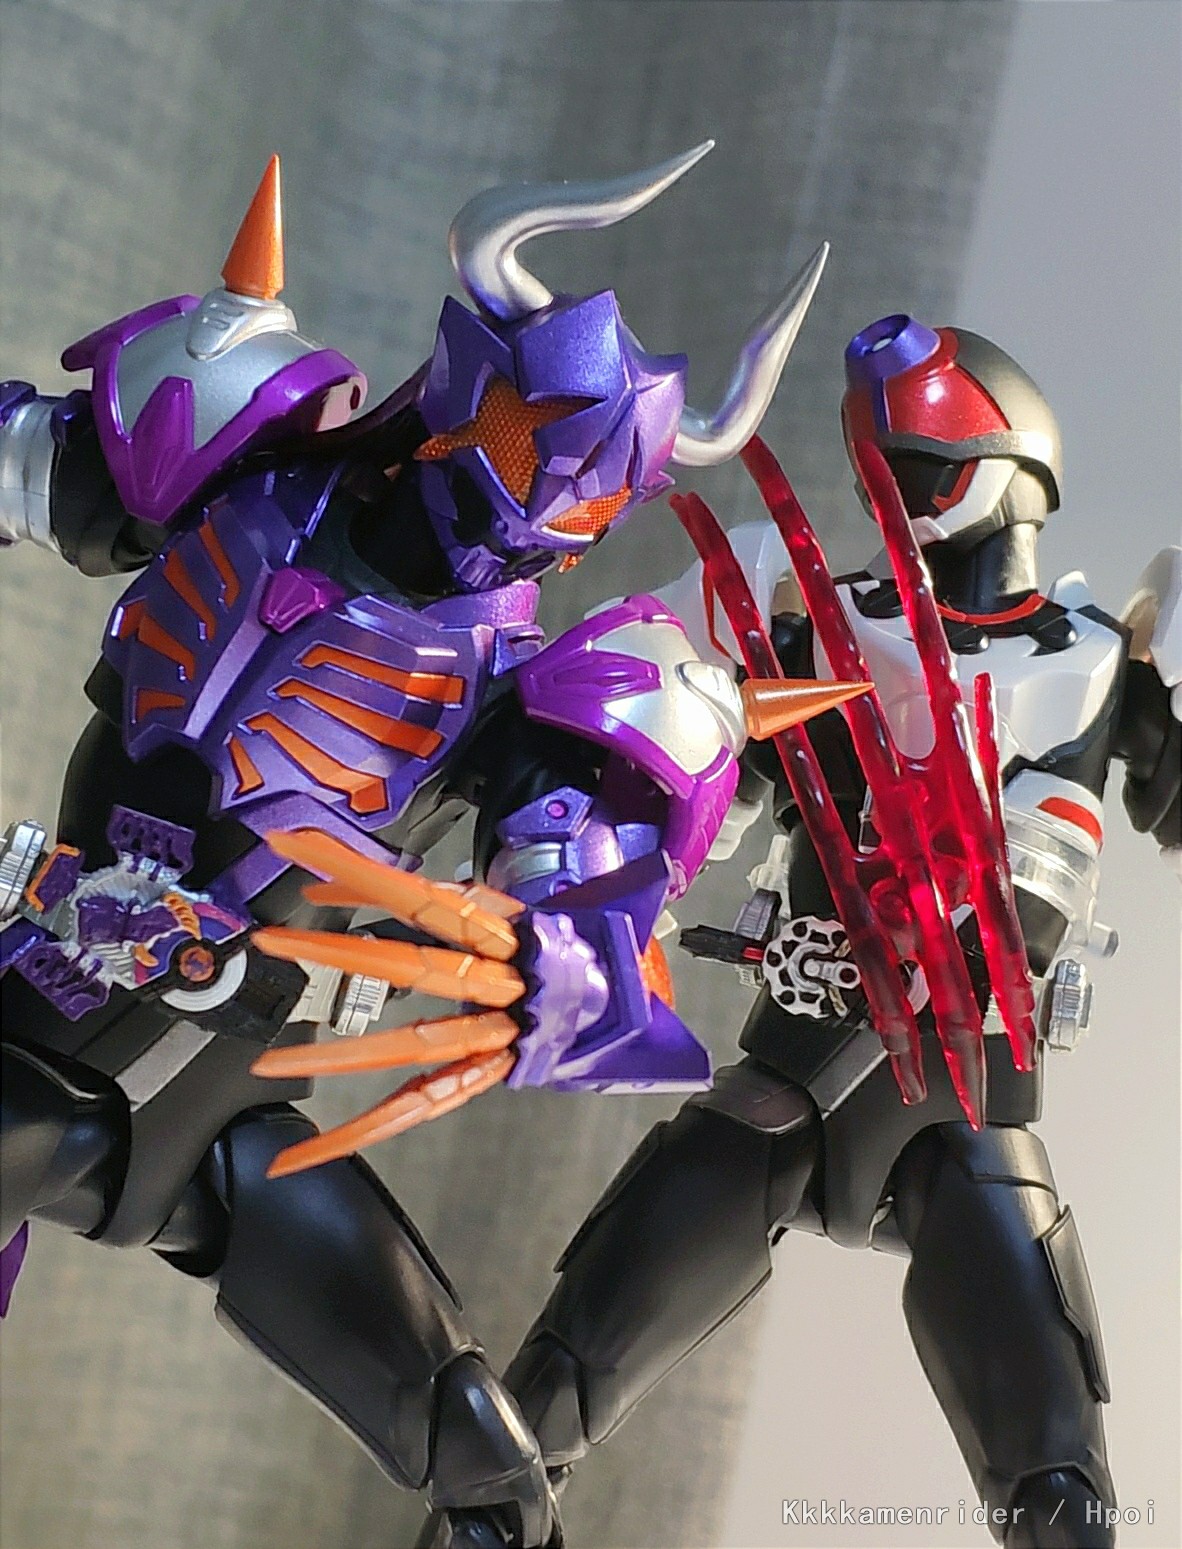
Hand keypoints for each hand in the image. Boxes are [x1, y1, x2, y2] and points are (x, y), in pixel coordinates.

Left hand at [249, 829, 606, 1175]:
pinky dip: (361, 1133)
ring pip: (415, 1045)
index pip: (432, 896)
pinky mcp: (492, 1082)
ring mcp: (501, 1040)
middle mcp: (510, 987)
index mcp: (517, 935)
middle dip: (342, 954)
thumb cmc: (589, 954)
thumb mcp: (537, 905)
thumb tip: (353, 883)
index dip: (369, 876)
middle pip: (418, 966)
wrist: (648, 1014)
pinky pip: (423, 1108)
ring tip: (272, 1068)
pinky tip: (306, 1156)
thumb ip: (459, 893)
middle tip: (271, 944)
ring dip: (340, 1054)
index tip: (306, 856)